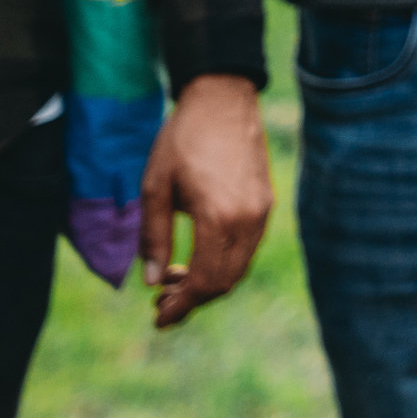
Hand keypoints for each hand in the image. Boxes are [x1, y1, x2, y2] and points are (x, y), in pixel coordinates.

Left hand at [137, 73, 270, 327]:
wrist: (222, 98)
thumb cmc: (182, 139)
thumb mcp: (155, 186)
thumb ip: (152, 237)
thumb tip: (150, 281)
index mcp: (218, 216)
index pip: (202, 281)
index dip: (180, 306)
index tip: (158, 319)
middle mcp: (247, 219)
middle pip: (224, 282)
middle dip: (192, 300)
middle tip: (161, 303)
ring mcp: (261, 212)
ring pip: (238, 268)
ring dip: (208, 284)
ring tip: (174, 281)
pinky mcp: (266, 203)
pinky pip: (246, 249)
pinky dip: (223, 264)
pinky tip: (198, 257)